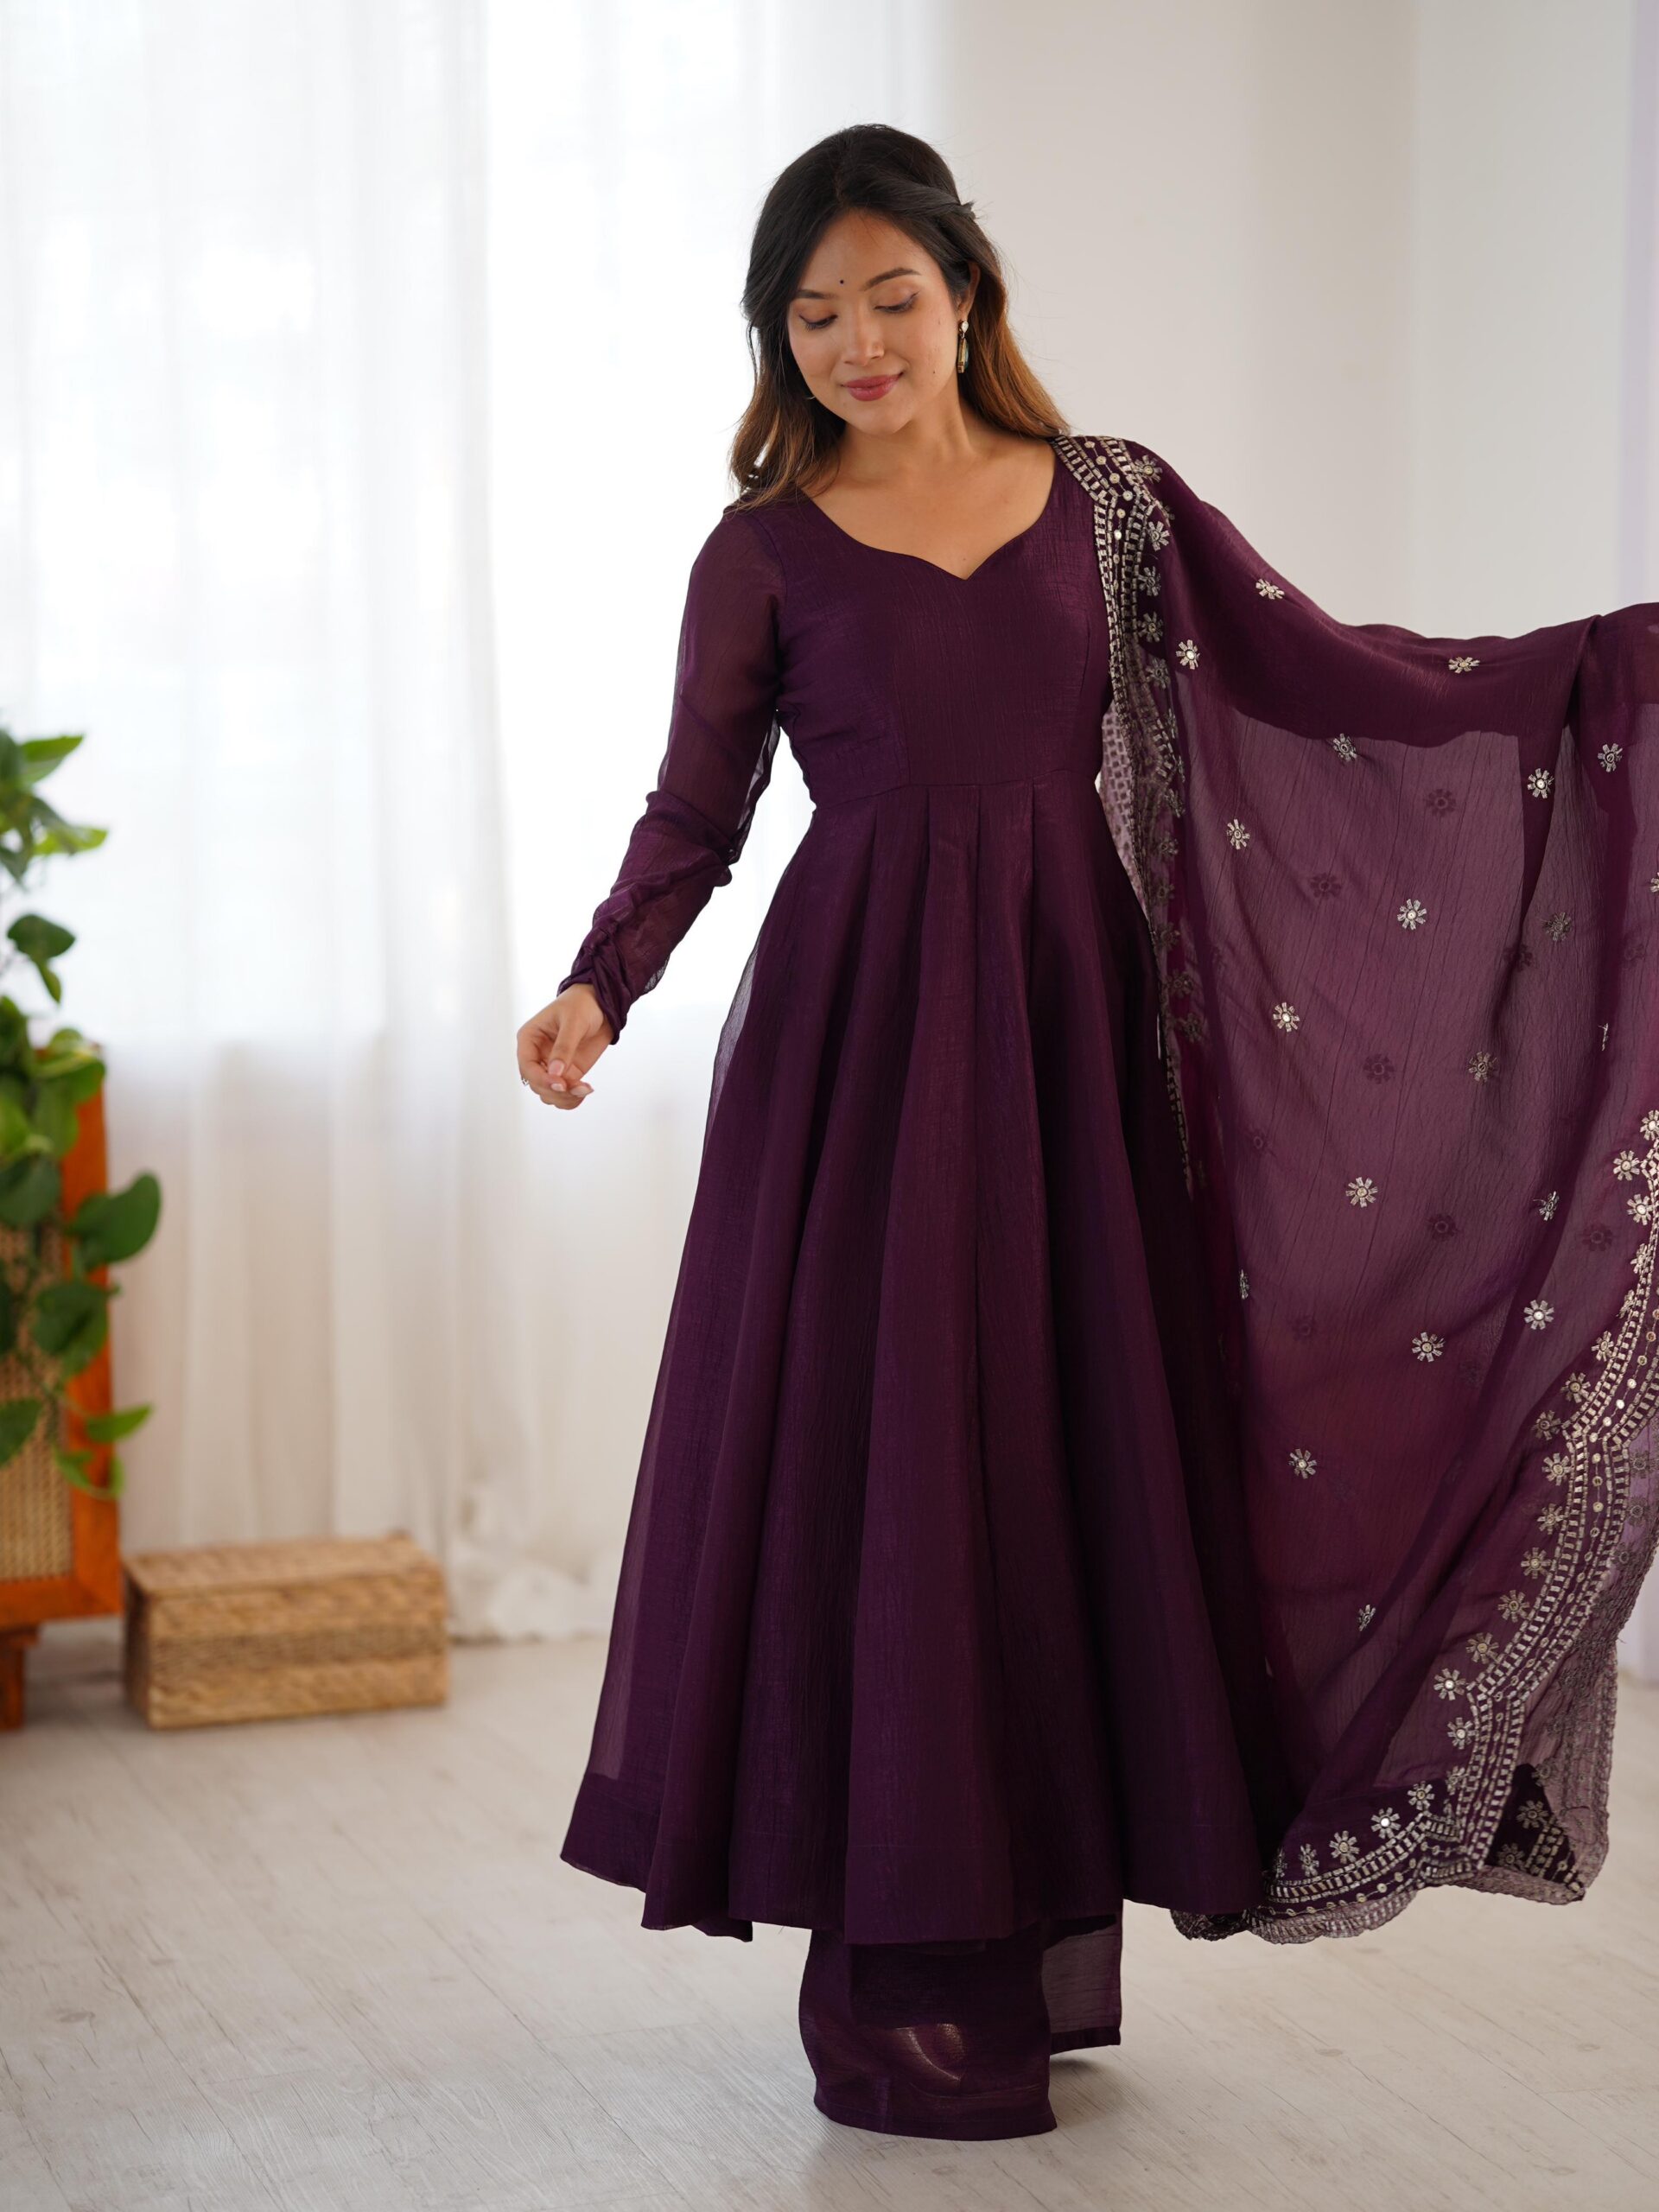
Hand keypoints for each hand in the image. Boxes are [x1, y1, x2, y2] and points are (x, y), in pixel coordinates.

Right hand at [517, 984, 611, 1108]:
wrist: (603, 1005)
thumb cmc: (582, 1004)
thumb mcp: (573, 1022)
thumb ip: (564, 1048)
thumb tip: (555, 1074)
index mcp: (530, 1039)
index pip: (527, 1067)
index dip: (541, 1079)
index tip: (560, 1084)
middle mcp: (537, 1055)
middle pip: (537, 1084)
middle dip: (556, 1090)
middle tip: (578, 1088)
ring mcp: (552, 1066)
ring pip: (549, 1094)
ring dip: (565, 1098)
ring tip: (585, 1089)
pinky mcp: (568, 1073)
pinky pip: (564, 1094)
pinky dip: (573, 1098)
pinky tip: (586, 1090)